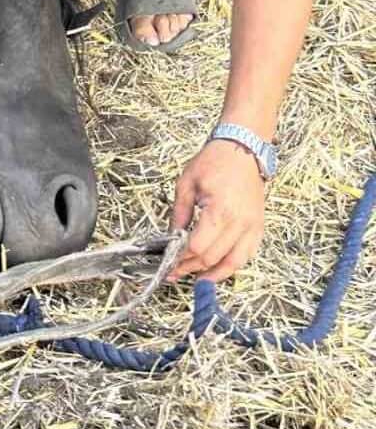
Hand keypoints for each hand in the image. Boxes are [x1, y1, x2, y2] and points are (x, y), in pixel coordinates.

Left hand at [169, 139, 265, 282]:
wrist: (243, 149)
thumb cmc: (214, 161)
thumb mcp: (186, 183)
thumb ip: (179, 213)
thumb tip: (171, 237)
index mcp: (220, 211)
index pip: (198, 247)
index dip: (181, 259)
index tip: (168, 264)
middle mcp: (240, 222)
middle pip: (213, 257)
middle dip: (191, 268)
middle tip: (175, 272)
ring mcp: (252, 226)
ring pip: (234, 262)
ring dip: (214, 274)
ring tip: (196, 279)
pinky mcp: (258, 226)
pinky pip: (247, 254)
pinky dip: (232, 265)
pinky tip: (218, 269)